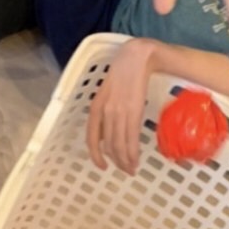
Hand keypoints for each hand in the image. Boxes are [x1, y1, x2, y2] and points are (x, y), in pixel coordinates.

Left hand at [87, 38, 157, 173]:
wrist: (137, 58)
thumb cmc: (123, 73)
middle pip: (108, 145)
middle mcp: (105, 112)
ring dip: (125, 160)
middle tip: (123, 170)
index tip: (102, 166)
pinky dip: (133, 152)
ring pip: (119, 145)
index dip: (96, 155)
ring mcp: (119, 112)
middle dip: (116, 161)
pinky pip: (131, 138)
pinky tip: (135, 160)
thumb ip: (106, 111)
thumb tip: (109, 130)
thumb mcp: (108, 93)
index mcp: (96, 107)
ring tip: (131, 168)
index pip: (91, 137)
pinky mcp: (133, 111)